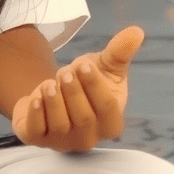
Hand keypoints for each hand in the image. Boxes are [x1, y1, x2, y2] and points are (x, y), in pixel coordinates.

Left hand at [11, 24, 143, 151]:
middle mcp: (89, 137)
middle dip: (73, 93)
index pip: (107, 108)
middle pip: (84, 119)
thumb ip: (118, 52)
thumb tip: (137, 31)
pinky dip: (36, 114)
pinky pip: (37, 131)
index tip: (83, 64)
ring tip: (50, 83)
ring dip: (54, 101)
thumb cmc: (85, 83)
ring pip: (61, 125)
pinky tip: (36, 98)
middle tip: (65, 72)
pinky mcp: (39, 138)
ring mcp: (63, 141)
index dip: (95, 85)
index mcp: (110, 123)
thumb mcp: (102, 67)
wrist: (52, 93)